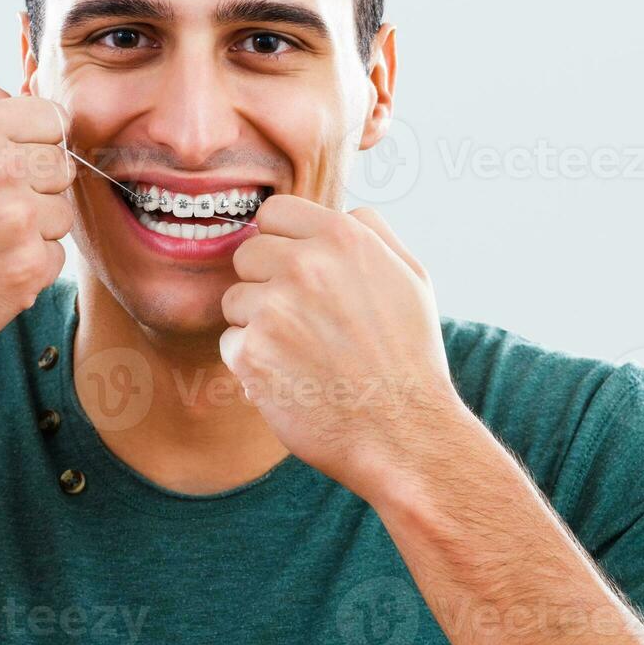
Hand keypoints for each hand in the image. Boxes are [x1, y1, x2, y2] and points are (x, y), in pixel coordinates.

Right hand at [0, 73, 74, 367]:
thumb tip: (21, 89)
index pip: (53, 116)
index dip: (35, 141)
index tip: (10, 163)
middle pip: (63, 165)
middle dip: (35, 185)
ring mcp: (17, 220)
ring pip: (63, 213)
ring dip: (34, 228)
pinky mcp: (28, 267)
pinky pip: (56, 256)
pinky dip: (29, 265)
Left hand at [219, 196, 462, 500]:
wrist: (403, 434)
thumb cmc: (410, 357)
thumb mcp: (412, 278)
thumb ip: (373, 232)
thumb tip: (342, 210)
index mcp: (342, 239)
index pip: (274, 212)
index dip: (281, 240)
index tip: (295, 268)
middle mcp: (303, 267)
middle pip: (247, 254)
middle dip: (266, 282)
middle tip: (303, 320)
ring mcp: (272, 310)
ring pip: (235, 301)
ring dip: (258, 324)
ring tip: (302, 353)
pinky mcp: (250, 354)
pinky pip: (231, 343)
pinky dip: (253, 362)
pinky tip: (291, 378)